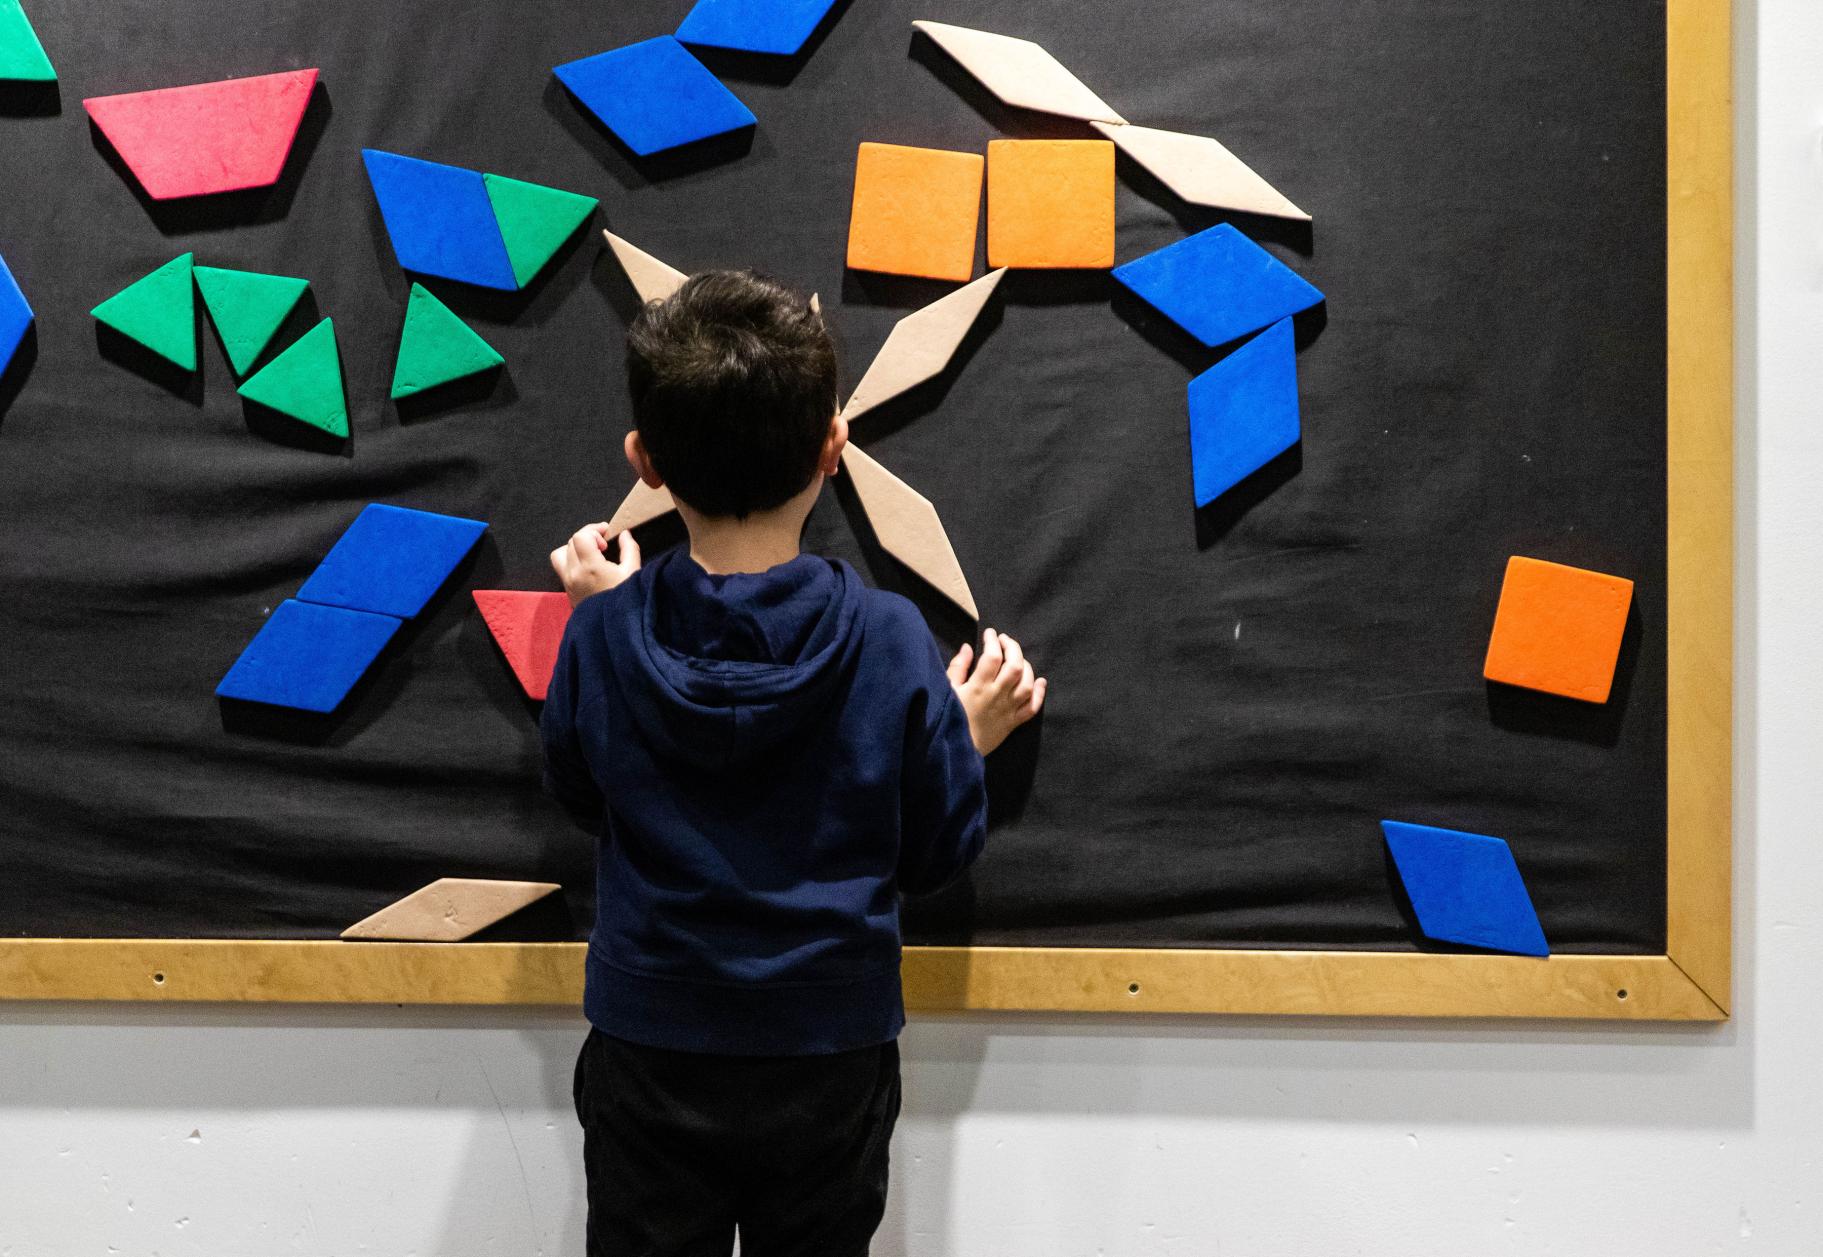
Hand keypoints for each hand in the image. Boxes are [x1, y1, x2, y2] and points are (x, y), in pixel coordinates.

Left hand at [550, 524, 640, 607]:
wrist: (613, 629)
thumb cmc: (625, 602)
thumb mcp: (633, 573)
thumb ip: (629, 549)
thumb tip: (625, 534)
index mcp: (591, 567)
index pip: (581, 536)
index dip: (594, 531)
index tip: (607, 538)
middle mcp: (575, 573)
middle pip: (572, 541)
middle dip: (588, 537)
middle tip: (603, 545)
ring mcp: (568, 582)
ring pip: (560, 553)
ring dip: (574, 548)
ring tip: (590, 554)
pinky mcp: (567, 590)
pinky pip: (560, 567)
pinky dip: (570, 560)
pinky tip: (586, 567)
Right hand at [947, 628, 1046, 755]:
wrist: (956, 753)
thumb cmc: (947, 719)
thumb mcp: (946, 691)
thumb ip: (957, 667)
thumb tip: (967, 647)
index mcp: (978, 687)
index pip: (992, 656)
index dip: (993, 641)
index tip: (990, 633)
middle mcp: (997, 696)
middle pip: (1015, 666)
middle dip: (1013, 648)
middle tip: (1005, 640)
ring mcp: (1008, 710)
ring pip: (1026, 684)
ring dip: (1026, 667)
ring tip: (1017, 659)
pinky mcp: (1013, 723)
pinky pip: (1032, 708)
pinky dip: (1039, 694)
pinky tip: (1040, 682)